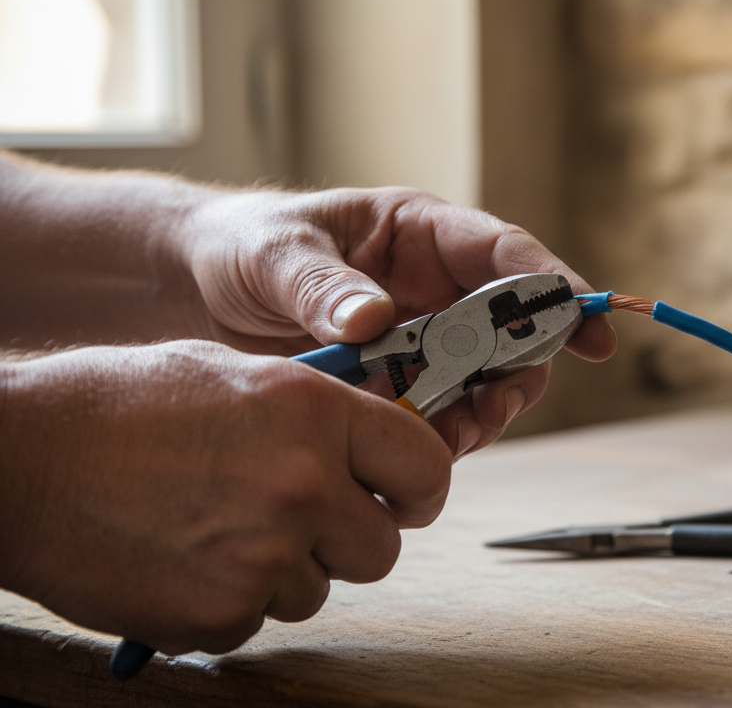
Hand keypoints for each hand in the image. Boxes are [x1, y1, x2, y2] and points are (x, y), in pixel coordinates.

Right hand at [0, 341, 449, 654]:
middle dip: (347, 541)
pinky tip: (184, 558)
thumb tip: (366, 447)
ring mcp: (264, 557)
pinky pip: (257, 621)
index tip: (404, 498)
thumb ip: (313, 413)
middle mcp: (303, 484)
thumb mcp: (234, 376)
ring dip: (282, 572)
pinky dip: (229, 602)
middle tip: (298, 521)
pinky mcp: (220, 614)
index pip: (425, 466)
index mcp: (315, 413)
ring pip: (318, 591)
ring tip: (215, 528)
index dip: (419, 489)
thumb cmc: (117, 406)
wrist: (21, 462)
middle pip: (382, 548)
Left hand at [182, 187, 616, 456]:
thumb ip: (323, 286)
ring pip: (486, 382)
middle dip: (520, 369)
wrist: (191, 294)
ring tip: (450, 435)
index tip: (590, 323)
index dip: (555, 286)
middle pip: (513, 329)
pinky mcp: (397, 386)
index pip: (506, 254)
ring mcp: (420, 340)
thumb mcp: (274, 255)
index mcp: (419, 233)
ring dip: (482, 412)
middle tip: (499, 405)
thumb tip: (375, 321)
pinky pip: (440, 416)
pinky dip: (439, 436)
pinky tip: (416, 447)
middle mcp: (434, 287)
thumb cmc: (240, 247)